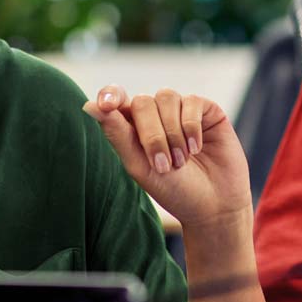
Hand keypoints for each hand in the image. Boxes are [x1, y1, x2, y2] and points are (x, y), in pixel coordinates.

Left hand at [84, 86, 252, 230]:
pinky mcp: (207, 110)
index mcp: (134, 127)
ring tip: (181, 161)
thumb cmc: (174, 190)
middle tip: (163, 165)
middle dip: (151, 134)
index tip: (106, 105)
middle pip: (142, 102)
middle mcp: (157, 114)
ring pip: (167, 97)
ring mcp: (182, 110)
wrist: (214, 206)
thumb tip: (88, 105)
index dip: (110, 96)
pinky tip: (196, 149)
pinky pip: (192, 101)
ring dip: (172, 133)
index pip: (116, 99)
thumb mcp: (140, 166)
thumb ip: (117, 135)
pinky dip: (191, 127)